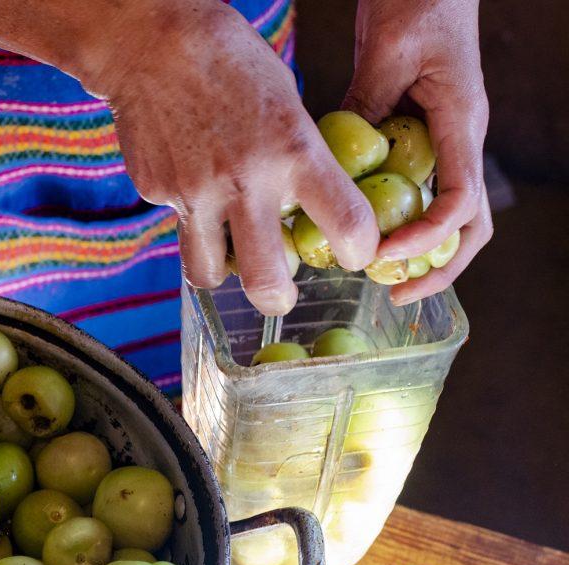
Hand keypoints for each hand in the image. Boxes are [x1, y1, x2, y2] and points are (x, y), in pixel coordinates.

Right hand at [78, 1, 379, 314]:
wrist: (151, 43)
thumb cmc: (229, 61)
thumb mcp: (285, 103)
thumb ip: (296, 159)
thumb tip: (303, 205)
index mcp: (292, 152)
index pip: (346, 225)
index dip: (359, 252)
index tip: (354, 255)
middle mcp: (244, 182)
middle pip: (267, 280)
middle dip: (279, 300)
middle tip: (281, 296)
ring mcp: (193, 193)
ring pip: (208, 272)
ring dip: (223, 274)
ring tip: (227, 260)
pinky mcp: (156, 192)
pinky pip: (177, 223)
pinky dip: (187, 214)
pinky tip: (186, 177)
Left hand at [343, 0, 491, 304]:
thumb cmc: (414, 4)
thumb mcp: (383, 57)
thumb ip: (365, 110)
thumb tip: (335, 165)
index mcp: (461, 123)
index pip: (461, 199)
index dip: (426, 238)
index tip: (384, 257)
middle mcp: (460, 140)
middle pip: (468, 225)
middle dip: (436, 267)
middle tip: (394, 296)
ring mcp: (445, 142)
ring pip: (445, 214)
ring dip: (419, 253)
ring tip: (378, 279)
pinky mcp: (422, 138)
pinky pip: (416, 191)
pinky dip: (396, 219)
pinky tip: (362, 234)